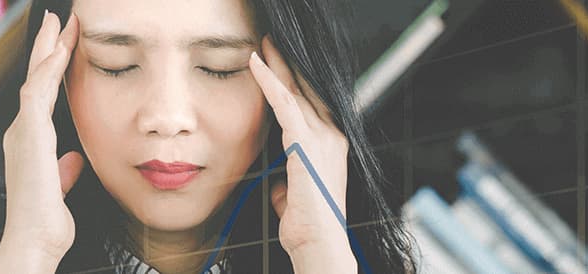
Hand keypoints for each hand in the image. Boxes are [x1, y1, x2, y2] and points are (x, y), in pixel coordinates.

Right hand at [0, 10, 80, 271]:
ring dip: (48, 49)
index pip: (43, 95)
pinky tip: (59, 52)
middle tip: (58, 20)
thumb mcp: (60, 188)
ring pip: (35, 79)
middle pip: (35, 80)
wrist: (34, 241)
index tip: (65, 45)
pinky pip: (37, 94)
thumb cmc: (45, 221)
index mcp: (30, 142)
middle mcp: (21, 133)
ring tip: (59, 24)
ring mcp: (22, 133)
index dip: (52, 68)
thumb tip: (73, 159)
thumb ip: (64, 170)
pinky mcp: (29, 137)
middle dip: (47, 47)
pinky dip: (48, 70)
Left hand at [251, 36, 357, 272]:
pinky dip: (269, 81)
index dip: (295, 83)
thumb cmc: (306, 226)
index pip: (311, 105)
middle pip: (306, 90)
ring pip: (295, 90)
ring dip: (277, 65)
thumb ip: (288, 183)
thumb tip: (277, 183)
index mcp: (331, 146)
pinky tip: (256, 64)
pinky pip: (284, 103)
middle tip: (272, 42)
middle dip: (288, 65)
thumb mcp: (294, 197)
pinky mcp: (305, 142)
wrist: (319, 242)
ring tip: (264, 45)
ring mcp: (322, 137)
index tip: (279, 66)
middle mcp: (332, 135)